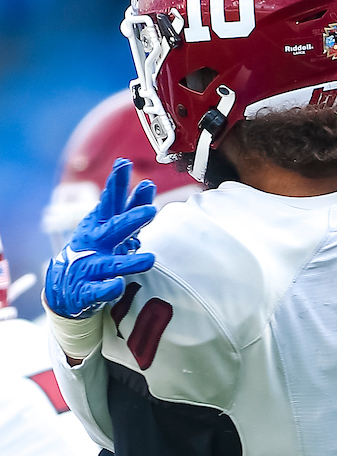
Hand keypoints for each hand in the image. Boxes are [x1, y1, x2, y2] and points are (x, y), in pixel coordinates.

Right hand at [44, 159, 156, 318]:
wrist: (66, 286)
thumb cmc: (96, 251)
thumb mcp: (110, 228)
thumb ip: (130, 209)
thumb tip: (149, 185)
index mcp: (99, 225)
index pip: (111, 202)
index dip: (117, 183)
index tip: (125, 164)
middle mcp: (94, 243)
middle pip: (113, 229)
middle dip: (131, 219)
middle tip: (151, 210)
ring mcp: (89, 266)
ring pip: (110, 264)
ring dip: (129, 262)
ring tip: (150, 259)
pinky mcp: (87, 290)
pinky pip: (99, 291)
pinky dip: (108, 288)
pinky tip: (118, 285)